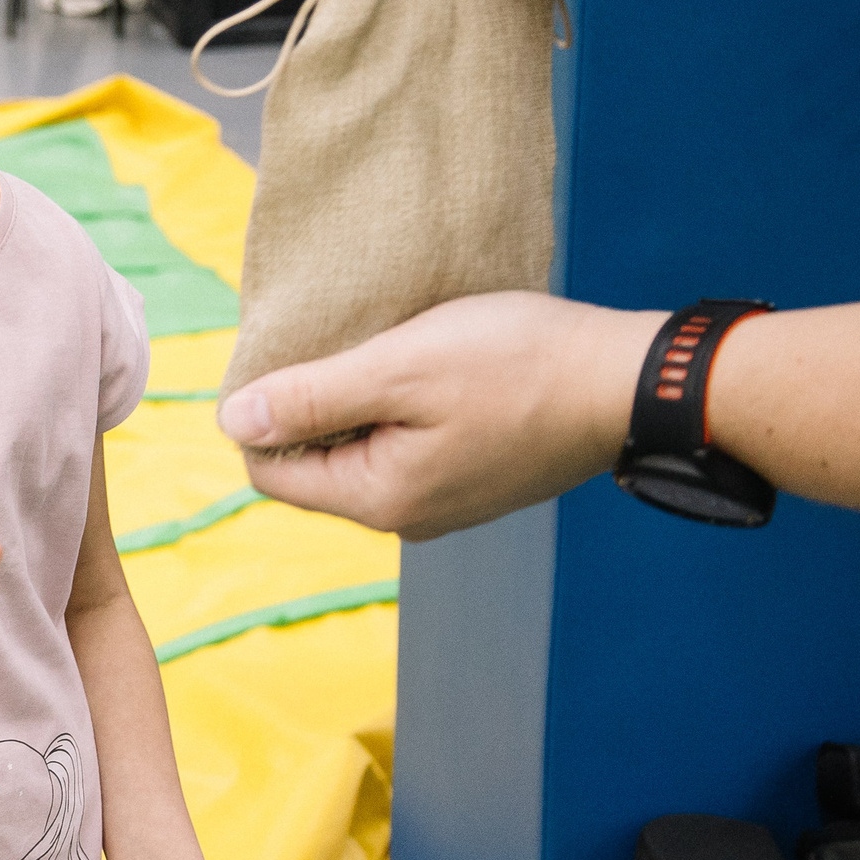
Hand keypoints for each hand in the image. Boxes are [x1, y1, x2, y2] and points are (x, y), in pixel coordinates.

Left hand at [217, 292, 661, 540]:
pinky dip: (401, 408)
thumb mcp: (399, 367)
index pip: (269, 471)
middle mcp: (407, 518)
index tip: (292, 352)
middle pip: (315, 464)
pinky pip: (406, 448)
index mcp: (379, 499)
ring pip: (362, 452)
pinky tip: (426, 367)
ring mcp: (444, 504)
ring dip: (359, 401)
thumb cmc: (515, 365)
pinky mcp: (474, 480)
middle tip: (343, 340)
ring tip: (389, 349)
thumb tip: (233, 421)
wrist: (626, 381)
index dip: (263, 411)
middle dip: (313, 405)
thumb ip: (312, 397)